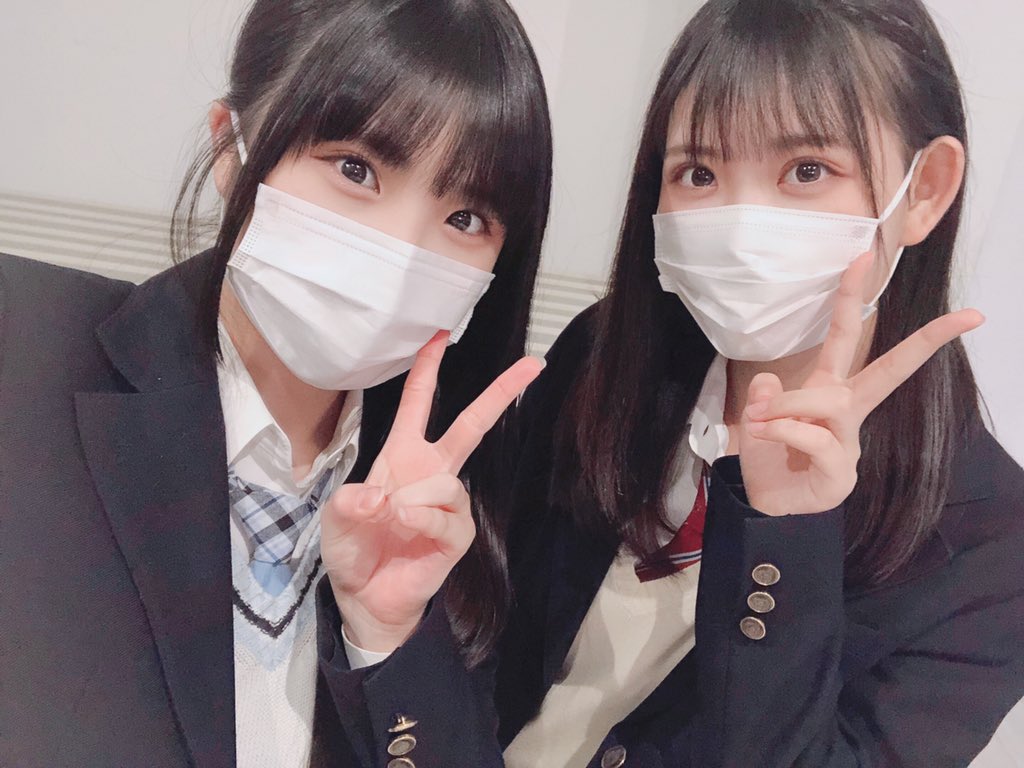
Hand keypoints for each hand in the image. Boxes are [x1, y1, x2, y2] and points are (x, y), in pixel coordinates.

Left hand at [322, 332, 543, 651]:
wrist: (366, 598)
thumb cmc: (353, 550)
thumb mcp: (336, 521)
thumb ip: (349, 504)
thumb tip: (383, 496)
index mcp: (401, 456)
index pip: (418, 403)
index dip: (429, 368)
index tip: (441, 334)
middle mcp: (431, 472)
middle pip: (472, 425)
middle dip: (500, 392)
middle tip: (532, 364)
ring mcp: (448, 503)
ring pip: (447, 481)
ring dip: (414, 500)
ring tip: (392, 520)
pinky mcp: (458, 533)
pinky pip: (447, 514)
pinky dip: (422, 521)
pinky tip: (408, 531)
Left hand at [740, 253, 983, 516]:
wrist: (763, 505)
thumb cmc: (769, 456)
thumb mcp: (757, 417)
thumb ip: (765, 396)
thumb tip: (771, 383)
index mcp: (829, 388)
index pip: (849, 339)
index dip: (853, 297)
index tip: (865, 256)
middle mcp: (846, 411)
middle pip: (888, 370)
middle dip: (924, 341)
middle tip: (963, 316)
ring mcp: (849, 443)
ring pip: (833, 403)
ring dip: (792, 403)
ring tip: (760, 417)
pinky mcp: (841, 474)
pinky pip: (817, 438)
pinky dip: (786, 431)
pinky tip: (767, 436)